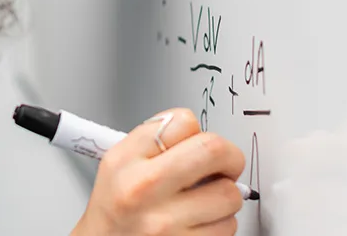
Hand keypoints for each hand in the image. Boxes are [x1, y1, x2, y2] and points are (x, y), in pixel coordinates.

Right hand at [72, 108, 245, 234]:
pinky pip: (227, 227)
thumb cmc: (116, 211)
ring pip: (228, 194)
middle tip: (226, 165)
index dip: (198, 131)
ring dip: (225, 197)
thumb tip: (201, 132)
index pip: (184, 122)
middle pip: (214, 150)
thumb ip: (155, 140)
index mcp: (126, 160)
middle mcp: (143, 189)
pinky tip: (199, 224)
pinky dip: (220, 224)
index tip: (197, 143)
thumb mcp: (118, 164)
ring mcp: (164, 223)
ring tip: (204, 202)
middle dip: (230, 157)